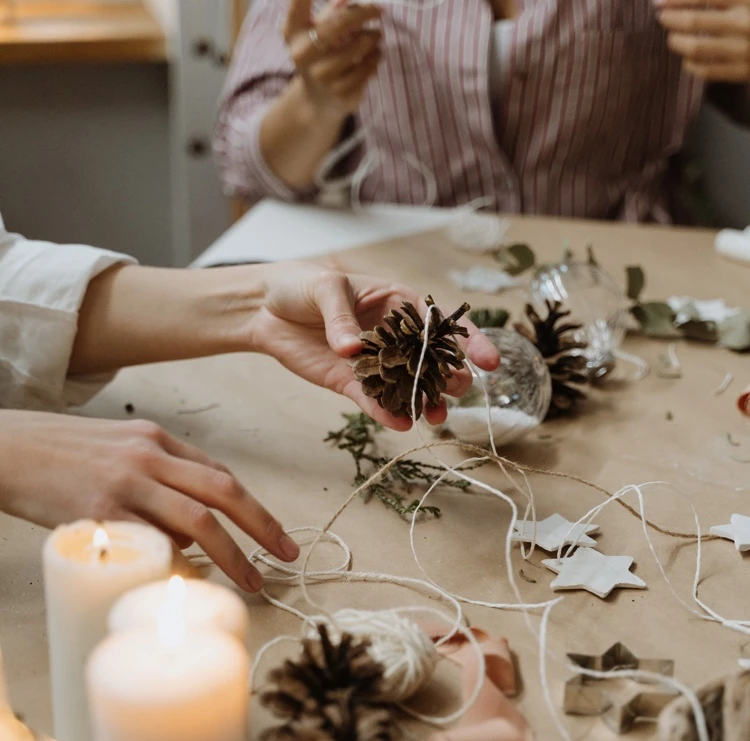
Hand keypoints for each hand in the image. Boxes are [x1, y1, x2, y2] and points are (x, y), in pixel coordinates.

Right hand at [0, 412, 299, 591]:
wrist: (0, 449)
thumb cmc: (54, 454)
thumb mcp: (113, 445)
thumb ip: (153, 471)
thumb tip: (190, 519)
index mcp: (155, 438)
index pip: (219, 474)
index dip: (255, 507)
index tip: (277, 535)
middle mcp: (147, 456)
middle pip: (222, 493)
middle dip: (263, 527)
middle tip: (287, 557)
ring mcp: (125, 484)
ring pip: (198, 521)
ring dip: (233, 556)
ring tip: (251, 582)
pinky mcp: (100, 513)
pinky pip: (154, 545)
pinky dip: (179, 567)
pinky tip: (192, 585)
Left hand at [251, 266, 500, 430]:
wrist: (266, 308)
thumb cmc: (303, 285)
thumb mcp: (325, 289)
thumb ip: (342, 318)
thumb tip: (352, 347)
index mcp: (398, 304)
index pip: (441, 324)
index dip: (469, 342)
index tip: (489, 362)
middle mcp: (393, 337)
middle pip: (431, 361)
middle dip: (449, 377)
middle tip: (457, 390)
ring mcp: (374, 363)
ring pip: (407, 386)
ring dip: (423, 402)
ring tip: (434, 417)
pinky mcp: (351, 383)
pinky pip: (373, 401)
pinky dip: (386, 413)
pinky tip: (400, 424)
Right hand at [284, 0, 381, 114]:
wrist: (318, 101)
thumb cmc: (321, 54)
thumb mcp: (318, 30)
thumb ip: (331, 12)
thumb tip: (346, 1)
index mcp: (293, 32)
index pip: (298, 4)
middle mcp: (303, 54)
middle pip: (338, 23)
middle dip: (363, 13)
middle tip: (379, 10)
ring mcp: (321, 75)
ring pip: (358, 46)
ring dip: (373, 37)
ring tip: (377, 35)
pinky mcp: (340, 92)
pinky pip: (366, 68)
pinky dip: (375, 57)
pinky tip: (376, 54)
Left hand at [656, 0, 749, 81]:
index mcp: (748, 0)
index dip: (676, 0)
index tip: (658, 3)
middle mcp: (745, 23)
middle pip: (694, 21)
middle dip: (672, 19)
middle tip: (662, 18)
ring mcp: (743, 50)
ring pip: (695, 48)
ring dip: (677, 42)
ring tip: (672, 38)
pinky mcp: (743, 72)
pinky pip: (706, 70)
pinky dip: (690, 64)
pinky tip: (687, 58)